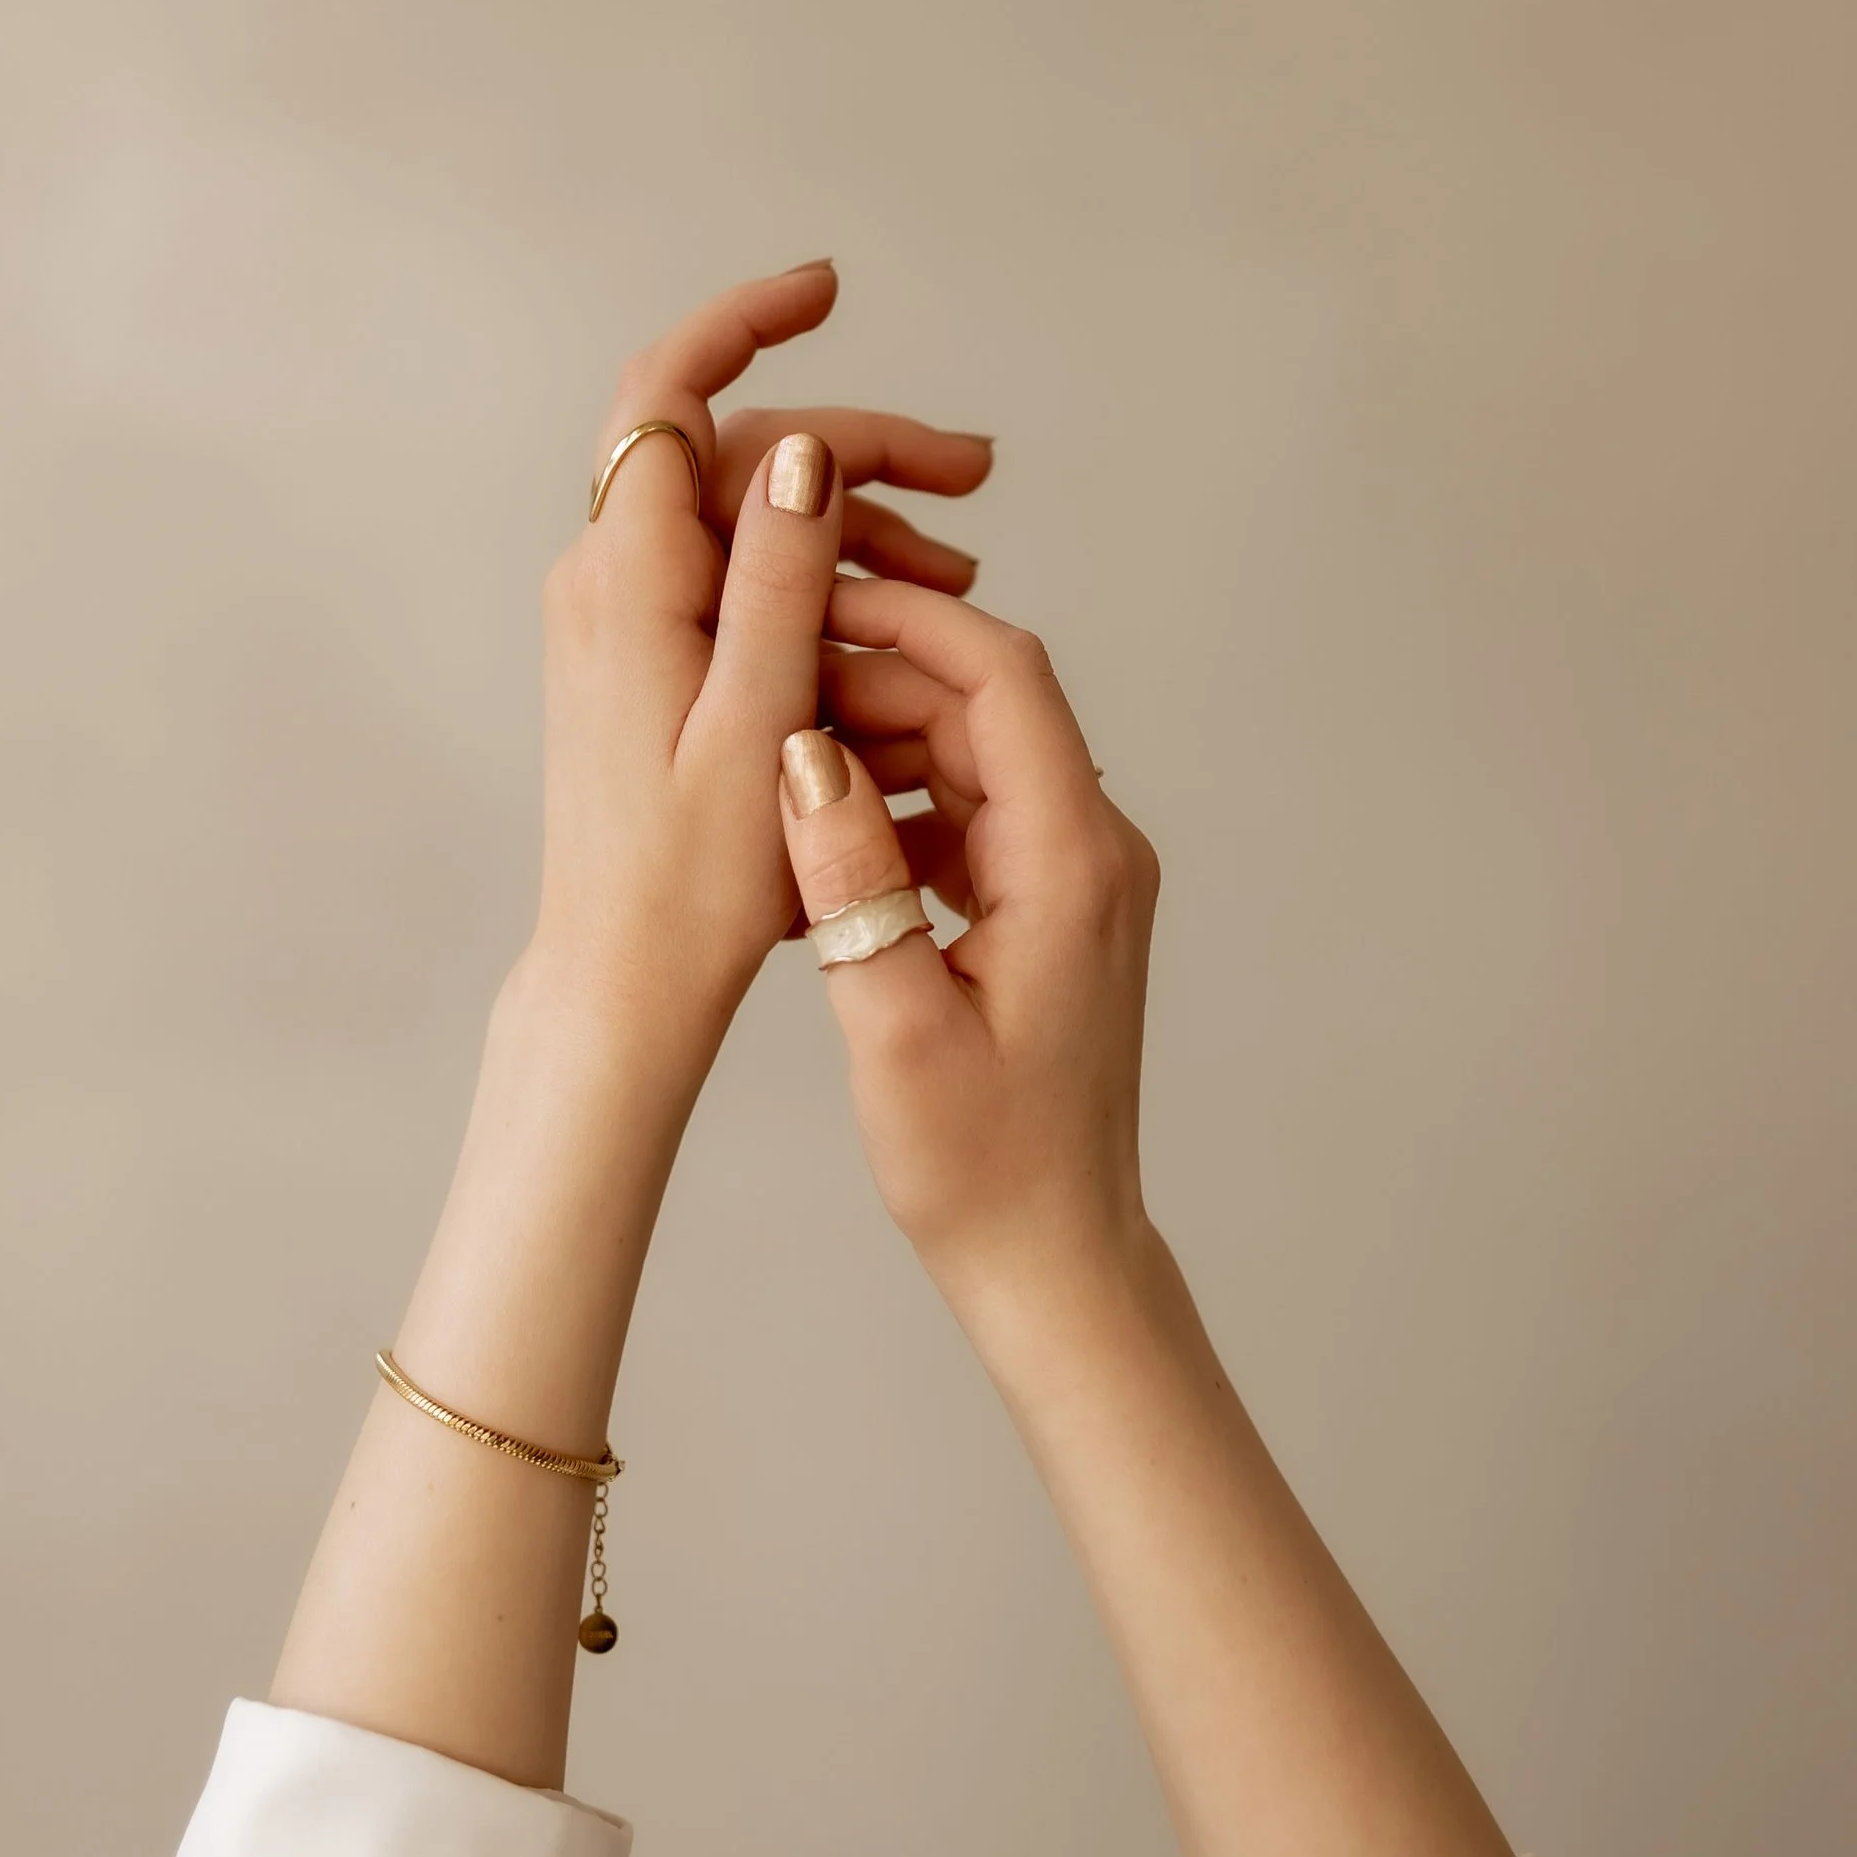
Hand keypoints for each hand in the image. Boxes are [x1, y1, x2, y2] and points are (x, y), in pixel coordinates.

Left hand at [532, 266, 994, 1060]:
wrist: (621, 981)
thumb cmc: (694, 880)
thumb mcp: (765, 717)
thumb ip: (781, 576)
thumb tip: (799, 450)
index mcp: (630, 578)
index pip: (669, 391)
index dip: (743, 319)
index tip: (828, 289)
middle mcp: (608, 576)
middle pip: (736, 452)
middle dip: (857, 445)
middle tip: (975, 477)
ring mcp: (619, 614)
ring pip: (743, 514)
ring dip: (851, 519)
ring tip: (957, 576)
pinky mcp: (640, 654)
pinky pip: (732, 573)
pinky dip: (816, 573)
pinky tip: (895, 617)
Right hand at [775, 581, 1161, 1321]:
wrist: (1055, 1258)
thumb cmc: (984, 1168)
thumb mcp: (894, 1026)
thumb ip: (851, 878)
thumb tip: (803, 747)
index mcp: (1073, 861)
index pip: (1003, 678)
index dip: (907, 621)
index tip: (810, 597)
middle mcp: (1093, 848)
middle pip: (985, 702)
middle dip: (877, 674)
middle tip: (763, 676)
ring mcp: (1076, 876)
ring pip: (974, 751)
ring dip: (881, 735)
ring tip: (772, 747)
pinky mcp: (1048, 906)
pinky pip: (971, 809)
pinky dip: (897, 799)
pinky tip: (817, 830)